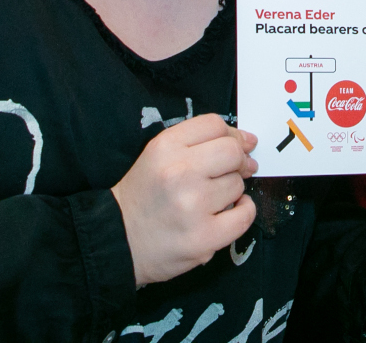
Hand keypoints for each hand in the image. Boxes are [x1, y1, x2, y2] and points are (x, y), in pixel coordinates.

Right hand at [111, 113, 257, 285]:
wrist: (118, 240)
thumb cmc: (143, 196)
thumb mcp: (157, 155)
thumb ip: (196, 142)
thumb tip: (246, 141)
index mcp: (164, 148)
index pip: (215, 125)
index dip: (232, 135)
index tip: (238, 145)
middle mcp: (179, 173)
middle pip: (232, 152)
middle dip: (238, 161)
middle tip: (235, 171)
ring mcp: (192, 206)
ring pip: (237, 185)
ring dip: (232, 191)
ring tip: (213, 198)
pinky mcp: (204, 237)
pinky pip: (244, 216)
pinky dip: (243, 211)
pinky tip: (230, 212)